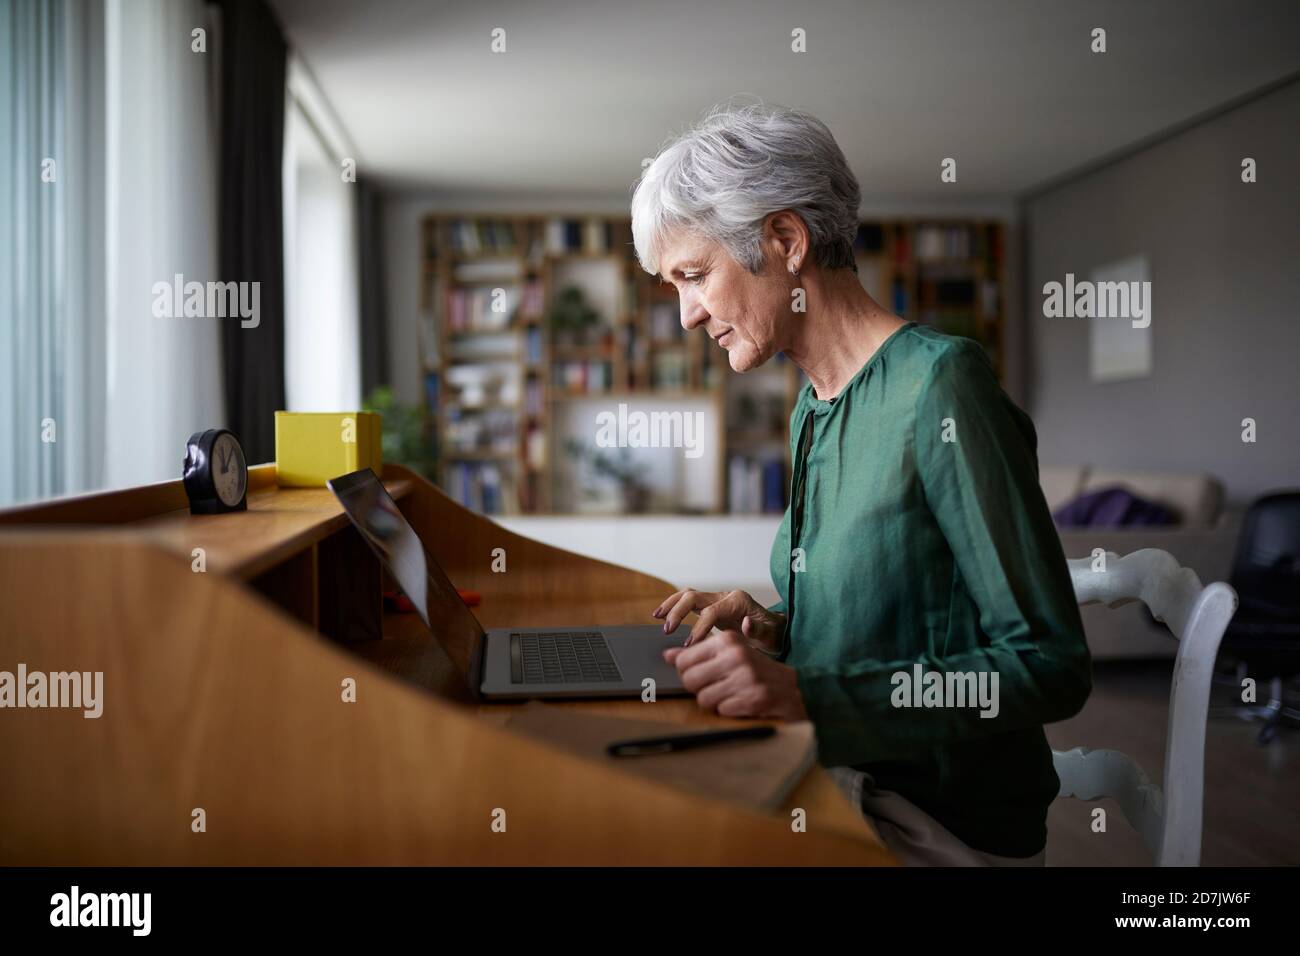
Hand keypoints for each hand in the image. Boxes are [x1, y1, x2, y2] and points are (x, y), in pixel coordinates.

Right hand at [652, 587, 785, 652]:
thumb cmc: (773, 634)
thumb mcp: (771, 636)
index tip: (690, 645)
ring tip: (658, 618)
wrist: (776, 630)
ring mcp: (717, 600)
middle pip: (694, 596)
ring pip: (688, 595)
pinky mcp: (711, 606)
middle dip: (678, 612)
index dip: (699, 628)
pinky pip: (689, 602)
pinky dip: (674, 606)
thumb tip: (745, 624)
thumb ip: (758, 630)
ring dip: (672, 605)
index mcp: (738, 602)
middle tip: (668, 630)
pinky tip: (662, 615)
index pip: (711, 611)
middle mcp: (725, 597)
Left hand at [663, 630, 807, 720]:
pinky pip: (721, 710)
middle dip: (697, 688)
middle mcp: (735, 656)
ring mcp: (744, 678)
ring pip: (703, 698)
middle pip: (689, 680)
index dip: (686, 672)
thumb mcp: (730, 653)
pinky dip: (728, 710)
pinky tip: (740, 702)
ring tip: (728, 694)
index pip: (684, 660)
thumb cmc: (757, 670)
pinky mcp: (751, 699)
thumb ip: (698, 653)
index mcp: (727, 641)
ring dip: (713, 701)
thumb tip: (667, 656)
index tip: (697, 674)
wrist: (793, 688)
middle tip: (713, 686)